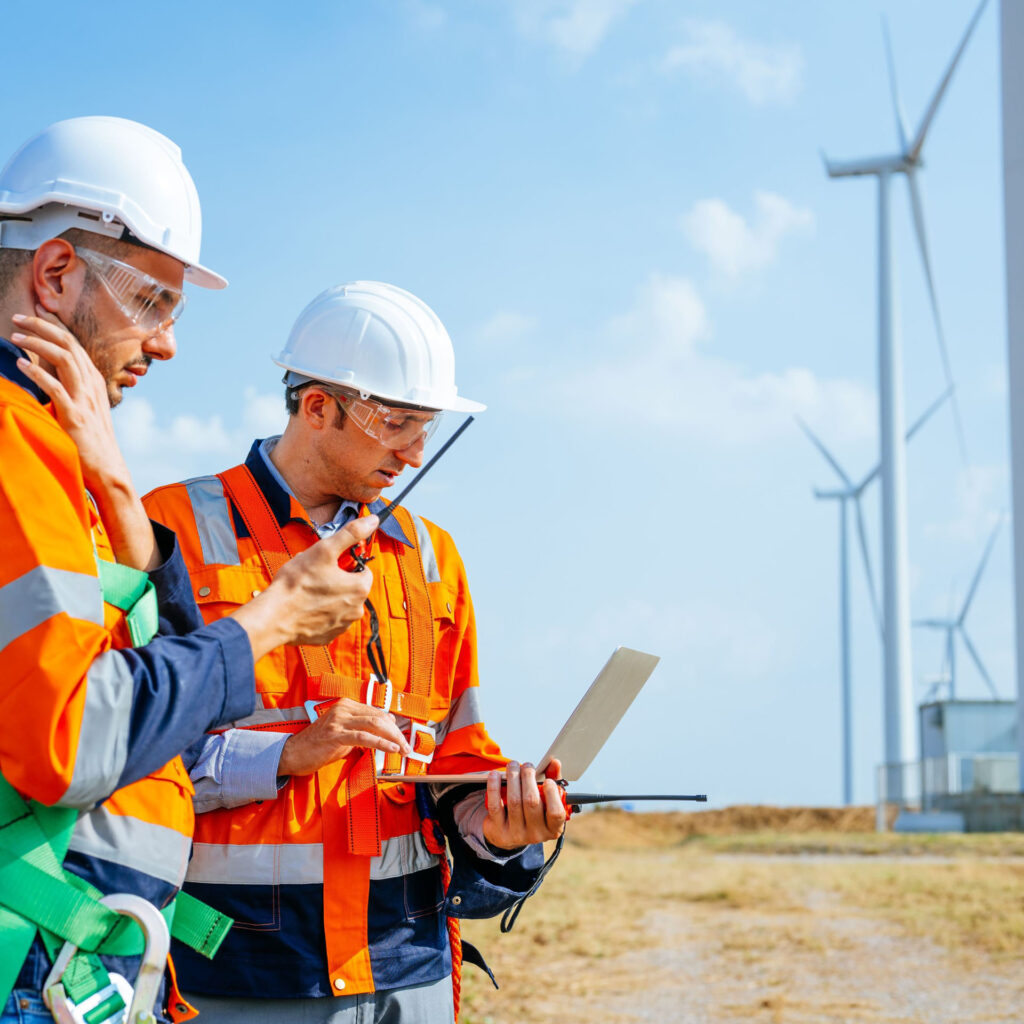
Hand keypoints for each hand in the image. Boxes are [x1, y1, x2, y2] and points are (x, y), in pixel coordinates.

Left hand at [13, 309, 158, 570]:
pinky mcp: (75, 416)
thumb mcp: (84, 409)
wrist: (108, 470)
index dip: (52, 327)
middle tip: (18, 318)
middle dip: (41, 326)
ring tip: (16, 335)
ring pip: (63, 359)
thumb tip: (43, 372)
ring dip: (37, 343)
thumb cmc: (92, 443)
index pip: (73, 344)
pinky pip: (55, 388)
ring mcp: (84, 400)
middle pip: (68, 344)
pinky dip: (37, 373)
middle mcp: (91, 385)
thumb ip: (68, 389)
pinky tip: (21, 364)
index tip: (32, 317)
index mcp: (93, 381)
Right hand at [232, 516, 377, 658]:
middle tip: (316, 576)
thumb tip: (372, 520)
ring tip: (309, 592)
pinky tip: (306, 607)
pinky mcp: (329, 636)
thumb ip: (351, 533)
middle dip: (338, 580)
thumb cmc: (297, 583)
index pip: (364, 570)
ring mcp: (343, 625)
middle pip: (353, 587)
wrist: (273, 616)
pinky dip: (321, 613)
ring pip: (342, 603)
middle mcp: (357, 610)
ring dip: (330, 597)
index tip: (330, 564)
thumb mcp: (324, 549)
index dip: (347, 563)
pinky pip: (330, 620)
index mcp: (360, 588)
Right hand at [277, 697, 412, 774]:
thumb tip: (384, 730)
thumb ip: (361, 729)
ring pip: (374, 725)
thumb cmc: (317, 745)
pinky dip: (381, 743)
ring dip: (393, 738)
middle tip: (407, 746)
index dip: (392, 725)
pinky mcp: (336, 734)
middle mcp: (343, 708)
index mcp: (346, 705)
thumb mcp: (342, 733)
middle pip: (379, 717)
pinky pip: (364, 737)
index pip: (376, 712)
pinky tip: (391, 749)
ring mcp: (339, 720)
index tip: (402, 737)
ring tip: (403, 749)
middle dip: (396, 733)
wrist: (292, 754)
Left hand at [482, 758, 566, 849]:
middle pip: (531, 802)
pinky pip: (496, 806)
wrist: (510, 833)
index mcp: (552, 828)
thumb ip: (554, 781)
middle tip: (526, 766)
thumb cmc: (533, 811)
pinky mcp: (498, 831)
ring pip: (514, 801)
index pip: (556, 813)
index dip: (552, 795)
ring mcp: (516, 835)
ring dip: (513, 778)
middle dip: (528, 778)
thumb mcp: (546, 800)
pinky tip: (495, 775)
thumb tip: (555, 762)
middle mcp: (536, 835)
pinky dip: (494, 787)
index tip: (547, 780)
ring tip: (512, 765)